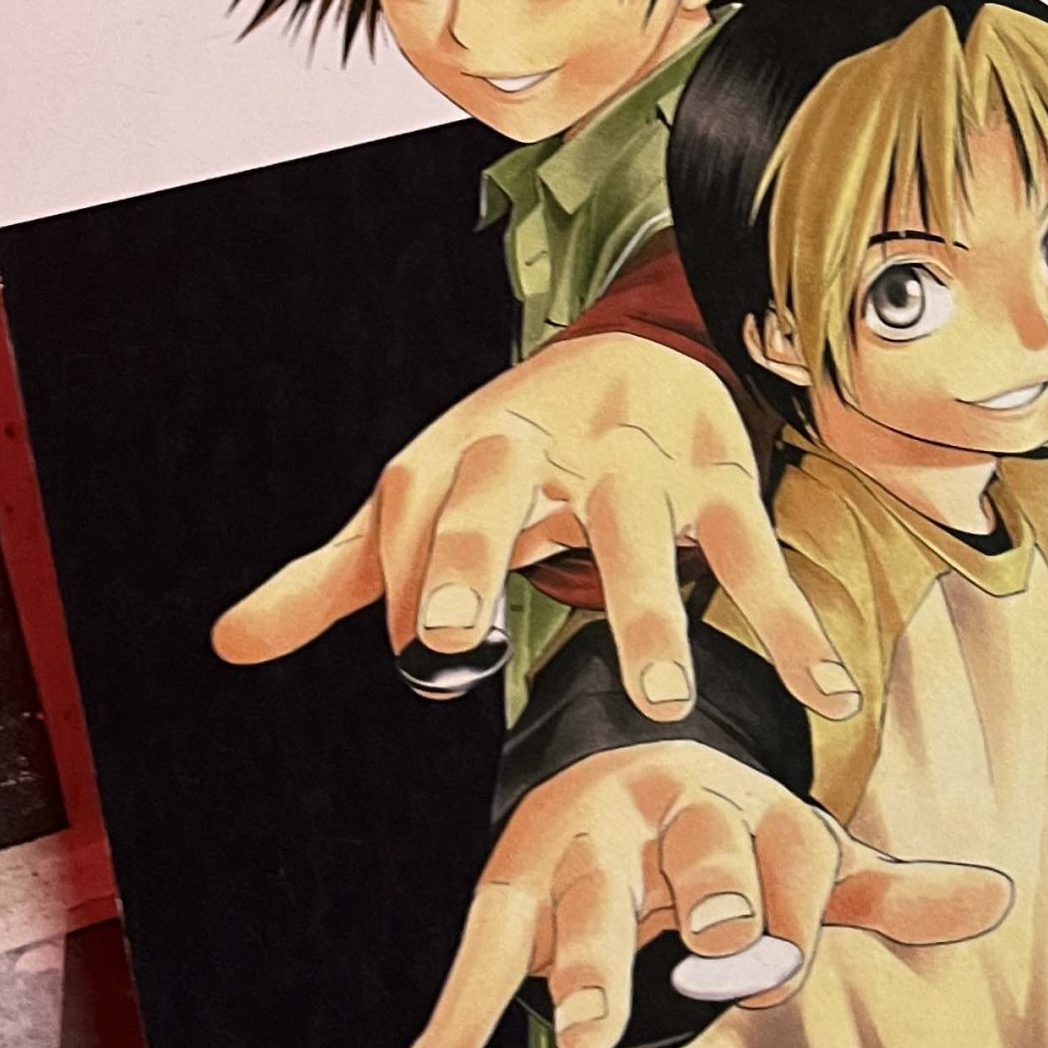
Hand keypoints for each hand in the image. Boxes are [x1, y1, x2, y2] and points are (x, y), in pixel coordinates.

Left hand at [211, 333, 859, 721]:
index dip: (412, 578)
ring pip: (639, 526)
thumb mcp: (423, 498)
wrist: (639, 347)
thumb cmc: (515, 450)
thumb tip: (229, 643)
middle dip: (476, 551)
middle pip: (500, 488)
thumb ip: (339, 578)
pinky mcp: (719, 475)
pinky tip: (818, 687)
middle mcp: (542, 443)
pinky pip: (754, 549)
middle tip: (457, 638)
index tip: (427, 660)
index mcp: (461, 450)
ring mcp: (636, 459)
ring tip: (659, 699)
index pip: (415, 510)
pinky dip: (788, 617)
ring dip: (652, 607)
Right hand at [376, 742, 1011, 1047]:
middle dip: (706, 899)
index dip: (785, 917)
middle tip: (712, 955)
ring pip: (587, 902)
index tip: (771, 970)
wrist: (613, 754)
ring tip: (576, 1029)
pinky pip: (477, 963)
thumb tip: (996, 897)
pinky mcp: (513, 887)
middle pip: (695, 852)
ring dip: (581, 964)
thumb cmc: (723, 831)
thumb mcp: (802, 854)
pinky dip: (442, 1038)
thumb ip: (886, 889)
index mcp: (746, 806)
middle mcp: (665, 813)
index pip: (786, 856)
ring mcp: (583, 848)